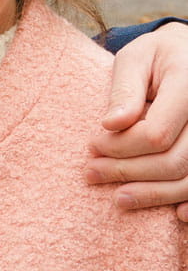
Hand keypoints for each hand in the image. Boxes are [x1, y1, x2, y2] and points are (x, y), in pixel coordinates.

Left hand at [87, 22, 187, 217]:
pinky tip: (175, 215)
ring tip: (118, 198)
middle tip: (92, 173)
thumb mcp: (134, 59)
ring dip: (154, 194)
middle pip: (174, 161)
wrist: (186, 56)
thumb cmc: (156, 56)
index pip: (155, 134)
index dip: (121, 146)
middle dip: (129, 172)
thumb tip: (110, 124)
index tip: (92, 145)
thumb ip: (124, 90)